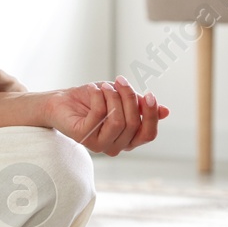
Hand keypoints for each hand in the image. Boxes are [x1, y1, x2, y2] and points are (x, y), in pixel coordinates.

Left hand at [44, 76, 168, 155]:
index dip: (151, 115)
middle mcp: (115, 146)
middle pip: (133, 124)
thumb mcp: (121, 98)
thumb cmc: (93, 99)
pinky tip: (93, 90)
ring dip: (113, 97)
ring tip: (104, 86)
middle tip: (120, 80)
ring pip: (117, 121)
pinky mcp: (83, 137)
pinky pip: (99, 115)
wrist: (61, 101)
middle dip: (129, 97)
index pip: (148, 134)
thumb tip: (166, 111)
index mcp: (128, 139)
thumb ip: (140, 106)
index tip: (149, 94)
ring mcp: (99, 145)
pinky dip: (99, 97)